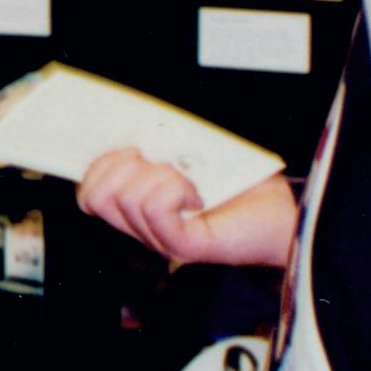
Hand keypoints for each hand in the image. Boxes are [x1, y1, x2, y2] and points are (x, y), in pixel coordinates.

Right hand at [76, 151, 297, 268]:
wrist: (282, 213)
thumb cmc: (240, 182)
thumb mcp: (189, 152)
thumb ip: (157, 143)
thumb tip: (129, 124)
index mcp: (138, 206)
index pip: (88, 195)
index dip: (92, 165)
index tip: (117, 142)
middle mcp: (142, 227)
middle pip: (93, 197)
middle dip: (117, 165)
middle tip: (153, 158)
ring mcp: (160, 239)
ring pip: (125, 197)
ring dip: (156, 174)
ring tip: (186, 178)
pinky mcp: (183, 246)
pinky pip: (156, 207)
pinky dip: (176, 188)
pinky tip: (198, 193)